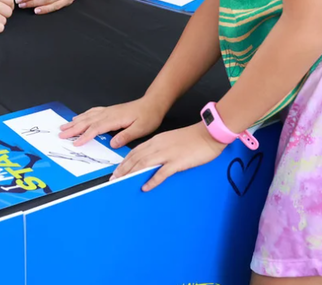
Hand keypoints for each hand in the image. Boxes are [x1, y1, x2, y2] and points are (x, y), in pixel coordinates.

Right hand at [58, 96, 165, 148]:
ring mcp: (108, 111)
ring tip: (64, 126)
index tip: (76, 143)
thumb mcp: (141, 129)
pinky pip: (92, 112)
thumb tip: (112, 143)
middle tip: (61, 134)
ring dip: (75, 122)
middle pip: (87, 121)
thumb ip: (126, 135)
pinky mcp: (109, 110)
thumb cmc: (148, 116)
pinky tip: (78, 117)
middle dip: (73, 128)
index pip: (96, 128)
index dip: (85, 136)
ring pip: (87, 116)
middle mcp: (109, 113)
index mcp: (115, 118)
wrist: (153, 103)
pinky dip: (83, 115)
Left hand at [110, 122, 225, 191]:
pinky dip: (152, 180)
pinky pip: (162, 172)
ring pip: (144, 164)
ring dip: (131, 174)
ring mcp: (167, 154)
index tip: (116, 170)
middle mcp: (158, 146)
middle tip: (113, 179)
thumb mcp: (171, 141)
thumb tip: (151, 160)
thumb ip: (160, 149)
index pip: (135, 151)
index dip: (124, 162)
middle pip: (136, 158)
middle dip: (123, 169)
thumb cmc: (192, 138)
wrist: (208, 134)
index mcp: (156, 140)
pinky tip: (145, 187)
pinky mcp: (177, 162)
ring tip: (122, 182)